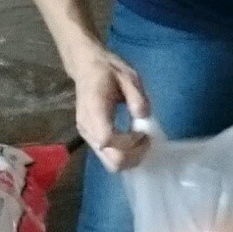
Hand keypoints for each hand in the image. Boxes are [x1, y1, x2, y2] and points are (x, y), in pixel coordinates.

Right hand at [62, 41, 153, 171]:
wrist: (86, 68)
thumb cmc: (108, 70)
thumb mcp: (128, 76)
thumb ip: (137, 96)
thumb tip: (144, 117)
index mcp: (95, 110)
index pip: (109, 140)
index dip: (130, 142)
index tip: (143, 131)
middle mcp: (88, 128)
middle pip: (112, 161)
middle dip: (134, 156)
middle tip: (146, 139)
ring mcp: (87, 136)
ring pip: (110, 163)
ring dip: (131, 156)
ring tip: (141, 138)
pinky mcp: (90, 138)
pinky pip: (108, 156)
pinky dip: (124, 153)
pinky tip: (133, 139)